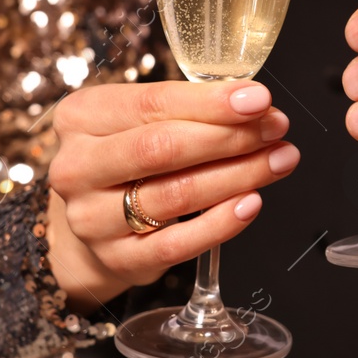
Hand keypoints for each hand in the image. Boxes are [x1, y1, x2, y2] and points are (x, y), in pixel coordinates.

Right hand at [44, 80, 299, 308]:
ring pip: (176, 195)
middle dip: (231, 137)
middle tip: (277, 129)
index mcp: (83, 117)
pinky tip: (251, 203)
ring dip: (238, 175)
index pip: (153, 103)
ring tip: (279, 160)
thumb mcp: (141, 118)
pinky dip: (221, 223)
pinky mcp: (117, 258)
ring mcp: (92, 218)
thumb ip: (190, 108)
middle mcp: (78, 167)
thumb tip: (255, 105)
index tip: (259, 99)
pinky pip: (177, 245)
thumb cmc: (129, 155)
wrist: (94, 216)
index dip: (212, 102)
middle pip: (163, 148)